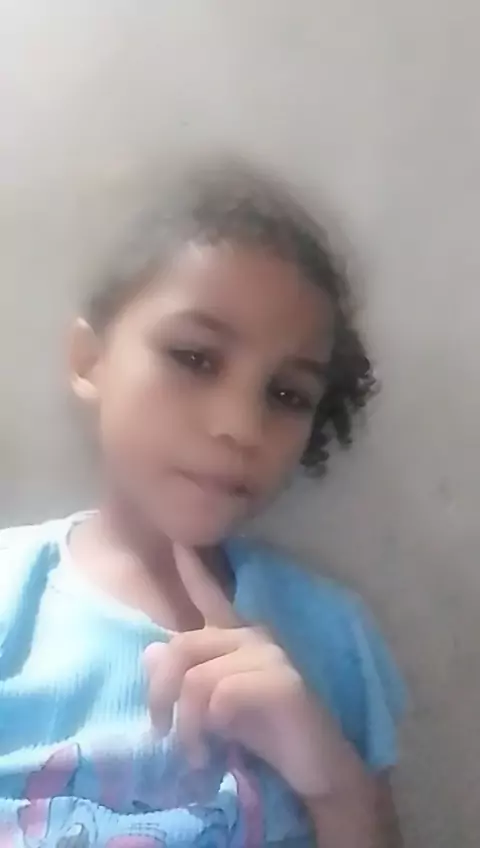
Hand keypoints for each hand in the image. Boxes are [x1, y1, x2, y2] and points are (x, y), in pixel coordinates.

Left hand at [144, 544, 366, 803]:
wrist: (316, 769)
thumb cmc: (264, 735)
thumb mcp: (213, 709)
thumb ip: (183, 680)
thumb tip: (149, 652)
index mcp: (237, 639)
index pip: (212, 597)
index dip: (194, 572)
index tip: (178, 543)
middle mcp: (253, 637)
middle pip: (182, 647)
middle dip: (160, 694)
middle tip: (161, 732)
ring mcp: (269, 656)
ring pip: (197, 678)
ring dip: (187, 724)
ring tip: (194, 754)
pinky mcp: (282, 681)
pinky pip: (223, 695)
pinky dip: (212, 724)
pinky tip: (222, 744)